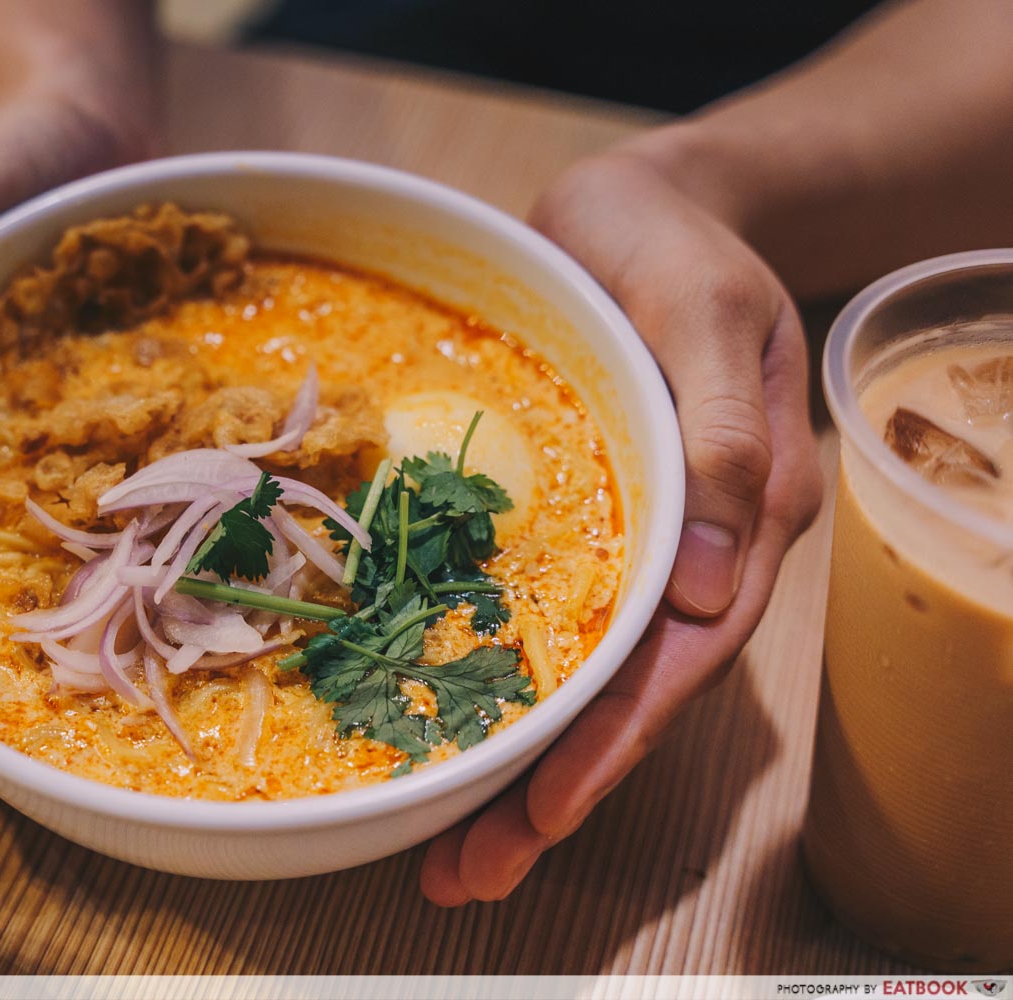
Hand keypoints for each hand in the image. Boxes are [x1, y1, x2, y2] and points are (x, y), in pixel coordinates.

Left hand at [420, 151, 822, 903]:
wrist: (639, 206)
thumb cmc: (675, 244)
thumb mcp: (704, 312)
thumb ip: (725, 434)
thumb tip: (718, 581)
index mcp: (744, 516)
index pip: (681, 654)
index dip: (615, 738)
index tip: (546, 810)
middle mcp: (690, 551)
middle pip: (624, 693)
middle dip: (549, 788)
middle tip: (464, 872)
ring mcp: (627, 543)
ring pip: (576, 675)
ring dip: (515, 764)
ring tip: (441, 848)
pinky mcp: (566, 526)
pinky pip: (531, 619)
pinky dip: (488, 682)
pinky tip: (434, 730)